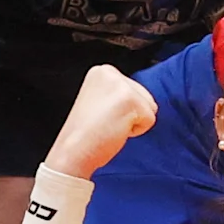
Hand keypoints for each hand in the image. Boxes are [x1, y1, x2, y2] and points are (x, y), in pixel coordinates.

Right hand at [45, 61, 159, 176]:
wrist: (73, 152)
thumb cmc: (86, 134)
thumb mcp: (100, 101)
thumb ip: (118, 94)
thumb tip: (141, 99)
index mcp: (102, 71)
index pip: (135, 90)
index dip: (124, 110)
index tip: (103, 116)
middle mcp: (110, 72)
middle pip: (145, 96)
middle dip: (130, 115)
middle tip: (106, 122)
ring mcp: (120, 85)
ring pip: (150, 107)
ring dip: (134, 122)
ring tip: (110, 125)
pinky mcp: (130, 100)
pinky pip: (150, 120)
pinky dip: (137, 131)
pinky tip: (115, 130)